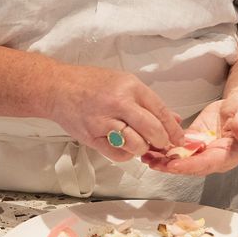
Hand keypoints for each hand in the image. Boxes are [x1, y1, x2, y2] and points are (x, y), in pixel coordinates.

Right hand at [47, 64, 185, 163]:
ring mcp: (104, 121)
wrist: (58, 87)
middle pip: (152, 130)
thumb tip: (173, 118)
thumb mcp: (123, 82)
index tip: (178, 138)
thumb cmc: (89, 83)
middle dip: (161, 141)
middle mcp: (118, 103)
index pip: (160, 111)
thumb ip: (147, 101)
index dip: (173, 128)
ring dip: (142, 148)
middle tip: (161, 143)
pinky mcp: (93, 136)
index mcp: (129, 86)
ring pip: (137, 145)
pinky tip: (123, 146)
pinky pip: (118, 154)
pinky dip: (125, 154)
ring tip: (139, 143)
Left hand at [139, 89, 237, 175]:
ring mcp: (203, 151)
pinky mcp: (194, 142)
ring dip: (163, 160)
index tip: (174, 165)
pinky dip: (164, 148)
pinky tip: (149, 147)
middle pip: (190, 166)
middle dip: (170, 166)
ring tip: (145, 156)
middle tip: (153, 162)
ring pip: (181, 159)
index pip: (207, 163)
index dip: (190, 165)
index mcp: (229, 154)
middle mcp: (214, 157)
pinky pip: (177, 148)